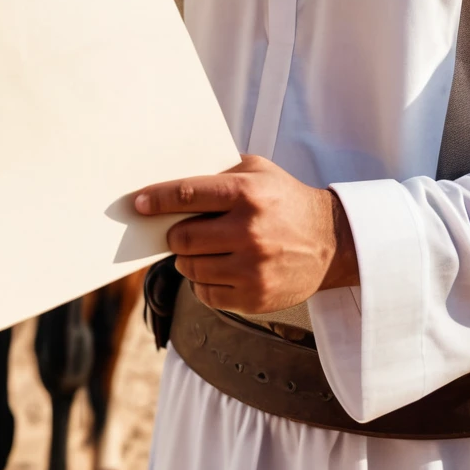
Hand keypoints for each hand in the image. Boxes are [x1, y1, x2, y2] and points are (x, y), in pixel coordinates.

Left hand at [134, 154, 358, 313]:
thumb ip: (219, 172)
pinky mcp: (254, 298)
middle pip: (182, 238)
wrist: (331, 242)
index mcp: (247, 194)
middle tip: (180, 232)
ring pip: (191, 268)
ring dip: (189, 259)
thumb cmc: (285, 200)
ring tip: (205, 250)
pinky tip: (218, 269)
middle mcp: (248, 231)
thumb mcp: (259, 171)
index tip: (138, 204)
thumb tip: (171, 182)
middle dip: (174, 235)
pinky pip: (206, 294)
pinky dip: (203, 283)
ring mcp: (252, 268)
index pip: (187, 196)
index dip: (157, 199)